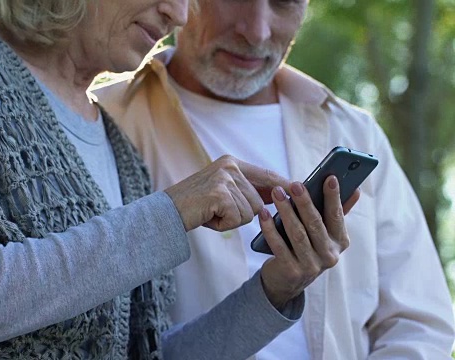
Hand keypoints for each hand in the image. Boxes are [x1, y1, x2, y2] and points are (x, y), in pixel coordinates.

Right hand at [164, 155, 290, 231]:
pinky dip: (224, 224)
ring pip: (250, 211)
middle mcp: (230, 166)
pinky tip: (209, 217)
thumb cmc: (195, 206)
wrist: (166, 213)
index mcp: (231, 162)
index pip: (267, 174)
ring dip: (232, 220)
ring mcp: (225, 179)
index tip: (300, 191)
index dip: (283, 185)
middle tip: (217, 212)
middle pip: (259, 200)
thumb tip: (276, 196)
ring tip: (211, 213)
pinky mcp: (220, 193)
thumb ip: (246, 190)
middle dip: (243, 213)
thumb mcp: (222, 192)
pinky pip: (238, 218)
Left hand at [259, 175, 350, 309]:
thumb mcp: (323, 233)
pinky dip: (270, 229)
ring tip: (277, 193)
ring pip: (297, 234)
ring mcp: (311, 266)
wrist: (287, 281)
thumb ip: (336, 212)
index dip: (334, 197)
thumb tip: (355, 190)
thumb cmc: (306, 247)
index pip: (337, 216)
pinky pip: (279, 246)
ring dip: (286, 211)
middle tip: (295, 184)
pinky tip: (263, 214)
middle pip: (315, 224)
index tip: (329, 177)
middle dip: (305, 202)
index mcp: (340, 242)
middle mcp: (329, 255)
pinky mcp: (292, 272)